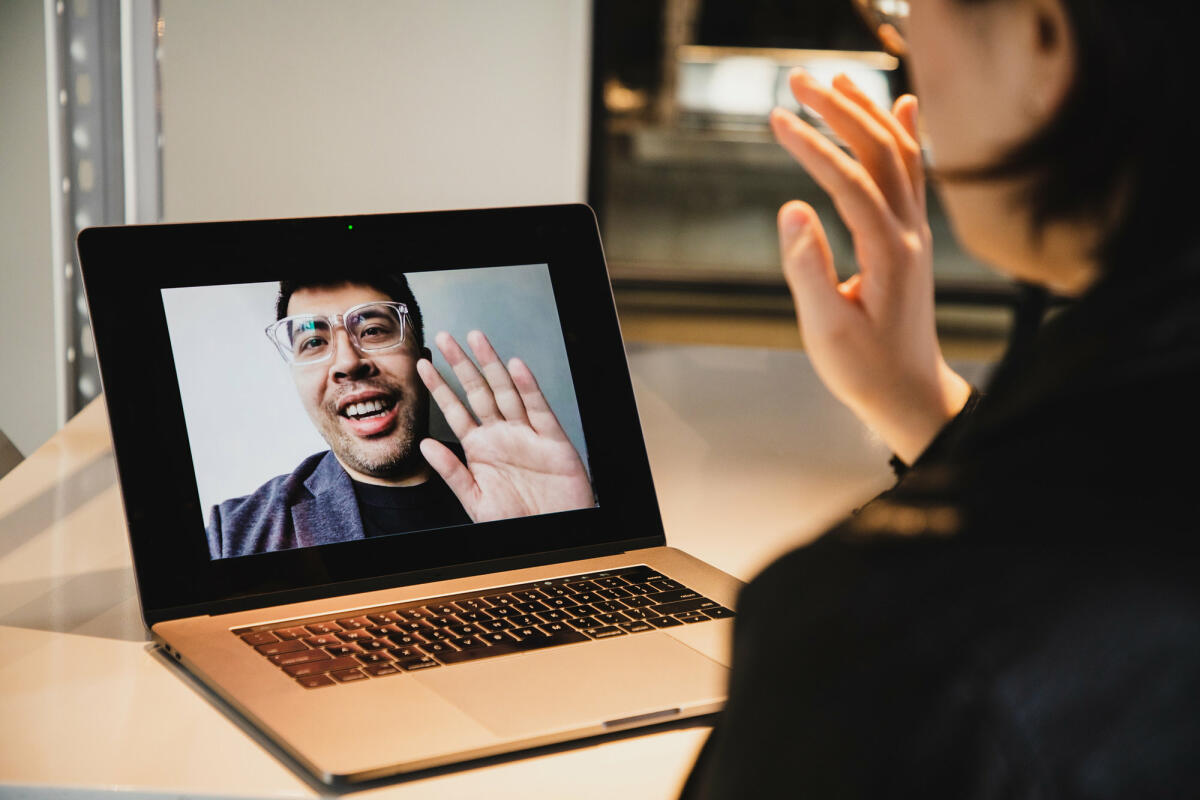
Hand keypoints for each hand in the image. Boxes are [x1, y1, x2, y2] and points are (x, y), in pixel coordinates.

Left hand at [416, 330, 593, 521]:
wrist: (553, 535)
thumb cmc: (517, 522)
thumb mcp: (476, 501)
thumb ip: (452, 472)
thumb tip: (425, 445)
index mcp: (480, 449)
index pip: (456, 411)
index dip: (440, 388)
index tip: (423, 366)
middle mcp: (502, 436)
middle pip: (479, 392)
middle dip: (462, 364)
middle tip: (446, 338)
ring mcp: (527, 434)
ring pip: (506, 392)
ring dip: (492, 365)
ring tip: (477, 339)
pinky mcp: (553, 439)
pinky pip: (539, 409)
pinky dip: (528, 387)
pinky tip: (515, 368)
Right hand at [770, 69, 970, 463]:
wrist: (910, 394)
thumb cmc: (866, 369)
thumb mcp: (827, 330)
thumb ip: (808, 268)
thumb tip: (791, 209)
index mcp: (888, 254)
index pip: (850, 182)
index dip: (813, 147)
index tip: (777, 119)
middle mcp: (910, 234)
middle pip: (881, 151)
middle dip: (839, 111)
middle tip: (798, 82)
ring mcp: (917, 233)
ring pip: (901, 155)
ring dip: (868, 113)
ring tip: (834, 81)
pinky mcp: (913, 239)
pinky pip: (915, 173)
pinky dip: (907, 134)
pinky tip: (902, 106)